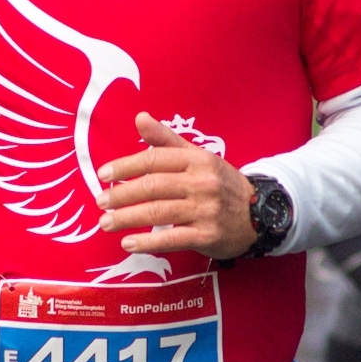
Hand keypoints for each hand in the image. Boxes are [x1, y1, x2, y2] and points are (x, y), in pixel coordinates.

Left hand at [95, 112, 257, 259]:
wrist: (260, 213)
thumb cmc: (220, 183)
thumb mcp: (197, 156)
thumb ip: (166, 140)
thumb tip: (139, 117)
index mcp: (197, 160)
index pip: (155, 160)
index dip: (127, 166)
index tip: (103, 174)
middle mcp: (202, 183)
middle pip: (154, 187)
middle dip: (122, 195)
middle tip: (100, 201)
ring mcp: (206, 210)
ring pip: (159, 213)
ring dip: (128, 219)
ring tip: (105, 223)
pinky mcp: (208, 235)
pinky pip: (172, 239)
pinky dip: (148, 242)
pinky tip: (129, 243)